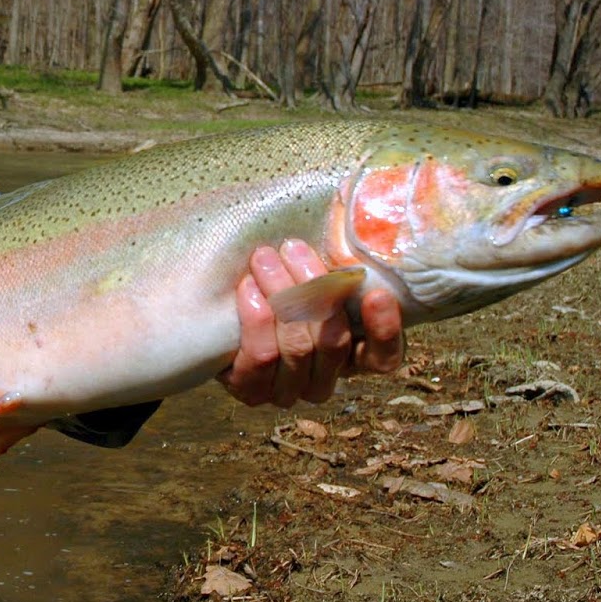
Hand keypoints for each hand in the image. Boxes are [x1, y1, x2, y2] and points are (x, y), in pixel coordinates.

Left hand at [218, 239, 403, 407]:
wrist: (215, 323)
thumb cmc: (275, 291)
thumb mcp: (307, 281)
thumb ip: (329, 269)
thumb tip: (345, 210)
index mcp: (350, 359)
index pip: (382, 358)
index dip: (384, 330)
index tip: (378, 294)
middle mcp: (324, 381)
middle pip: (333, 341)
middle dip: (313, 289)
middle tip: (293, 248)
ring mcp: (289, 391)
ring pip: (296, 347)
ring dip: (281, 295)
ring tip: (264, 258)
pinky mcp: (252, 391)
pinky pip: (260, 358)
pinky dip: (256, 319)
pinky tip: (248, 288)